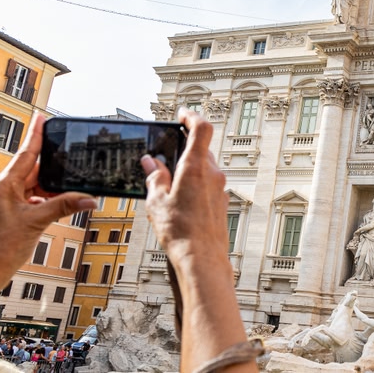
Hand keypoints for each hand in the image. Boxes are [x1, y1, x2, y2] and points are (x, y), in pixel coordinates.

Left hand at [0, 113, 96, 317]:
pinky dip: (46, 202)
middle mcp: (2, 191)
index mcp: (3, 186)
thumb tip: (89, 198)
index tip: (42, 116)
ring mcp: (4, 204)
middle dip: (54, 169)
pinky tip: (60, 206)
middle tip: (73, 160)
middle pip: (33, 171)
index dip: (36, 134)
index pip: (25, 154)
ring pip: (34, 187)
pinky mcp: (8, 216)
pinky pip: (32, 201)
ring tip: (72, 190)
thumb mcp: (36, 224)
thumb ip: (63, 206)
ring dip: (52, 190)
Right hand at [142, 108, 227, 265]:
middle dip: (185, 148)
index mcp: (196, 166)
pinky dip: (196, 184)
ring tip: (169, 182)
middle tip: (167, 154)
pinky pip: (209, 185)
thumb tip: (150, 162)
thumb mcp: (156, 201)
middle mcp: (213, 174)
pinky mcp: (222, 202)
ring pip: (205, 168)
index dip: (192, 116)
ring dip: (190, 169)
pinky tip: (181, 199)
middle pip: (202, 149)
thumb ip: (154, 177)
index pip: (201, 128)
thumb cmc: (179, 230)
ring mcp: (220, 188)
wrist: (201, 258)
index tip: (182, 114)